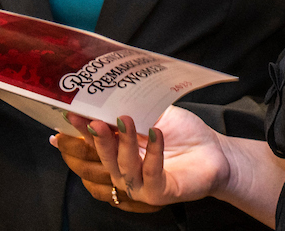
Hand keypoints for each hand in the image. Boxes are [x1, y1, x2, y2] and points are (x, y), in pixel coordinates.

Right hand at [78, 106, 230, 207]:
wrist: (214, 151)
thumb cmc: (183, 133)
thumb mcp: (154, 114)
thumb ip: (133, 107)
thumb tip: (108, 91)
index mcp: (120, 152)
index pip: (96, 142)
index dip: (81, 130)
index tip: (70, 113)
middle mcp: (126, 171)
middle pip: (105, 157)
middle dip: (97, 138)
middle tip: (93, 120)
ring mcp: (141, 185)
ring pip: (125, 166)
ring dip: (124, 142)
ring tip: (126, 120)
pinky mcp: (160, 193)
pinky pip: (151, 174)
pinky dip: (153, 154)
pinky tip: (156, 134)